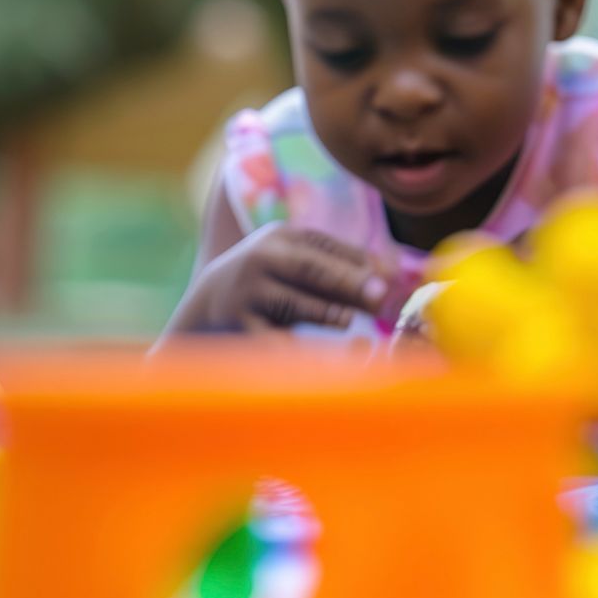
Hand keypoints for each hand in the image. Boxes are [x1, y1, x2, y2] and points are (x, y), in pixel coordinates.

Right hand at [180, 224, 391, 333]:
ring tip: (349, 321)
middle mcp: (262, 259)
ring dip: (325, 313)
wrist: (207, 302)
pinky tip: (318, 360)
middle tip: (380, 296)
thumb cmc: (273, 282)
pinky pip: (271, 340)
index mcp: (282, 237)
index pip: (324, 247)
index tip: (388, 281)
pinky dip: (296, 350)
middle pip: (310, 269)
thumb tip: (389, 276)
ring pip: (292, 303)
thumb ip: (338, 266)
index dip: (358, 264)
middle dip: (348, 282)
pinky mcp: (239, 326)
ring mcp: (248, 292)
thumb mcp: (296, 263)